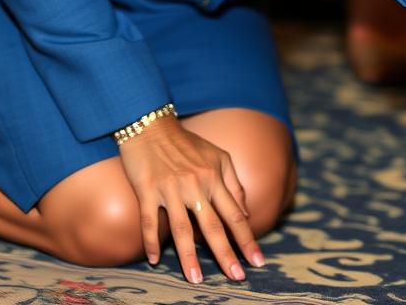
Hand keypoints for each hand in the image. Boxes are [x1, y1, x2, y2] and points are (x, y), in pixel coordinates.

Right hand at [117, 116, 262, 282]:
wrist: (151, 125)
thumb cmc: (186, 143)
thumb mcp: (217, 156)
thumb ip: (233, 183)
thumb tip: (246, 213)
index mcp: (214, 177)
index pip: (234, 214)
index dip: (247, 239)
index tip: (258, 261)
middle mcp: (195, 184)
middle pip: (213, 226)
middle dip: (226, 254)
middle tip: (237, 278)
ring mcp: (171, 188)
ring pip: (182, 228)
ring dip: (189, 256)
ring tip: (196, 280)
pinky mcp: (147, 189)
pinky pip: (150, 220)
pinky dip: (151, 240)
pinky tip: (154, 259)